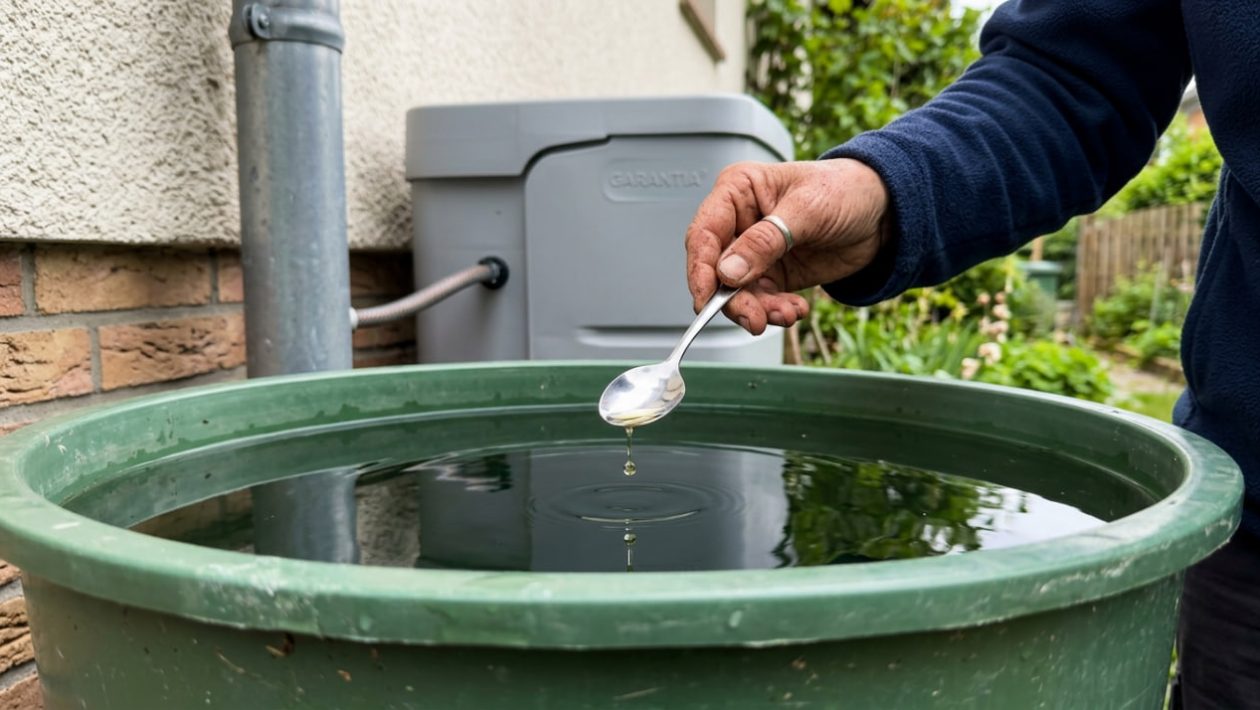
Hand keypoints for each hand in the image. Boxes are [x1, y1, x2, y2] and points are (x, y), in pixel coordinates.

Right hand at [684, 158, 889, 333]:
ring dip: (758, 310)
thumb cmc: (846, 190)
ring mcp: (754, 251)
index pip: (704, 234)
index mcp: (737, 191)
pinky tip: (796, 309)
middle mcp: (739, 222)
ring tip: (787, 313)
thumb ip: (765, 241)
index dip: (700, 270)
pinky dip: (775, 311)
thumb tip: (727, 272)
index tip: (706, 299)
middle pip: (716, 270)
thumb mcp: (807, 210)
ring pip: (737, 292)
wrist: (884, 212)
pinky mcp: (772, 274)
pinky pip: (761, 301)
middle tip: (755, 320)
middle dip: (734, 300)